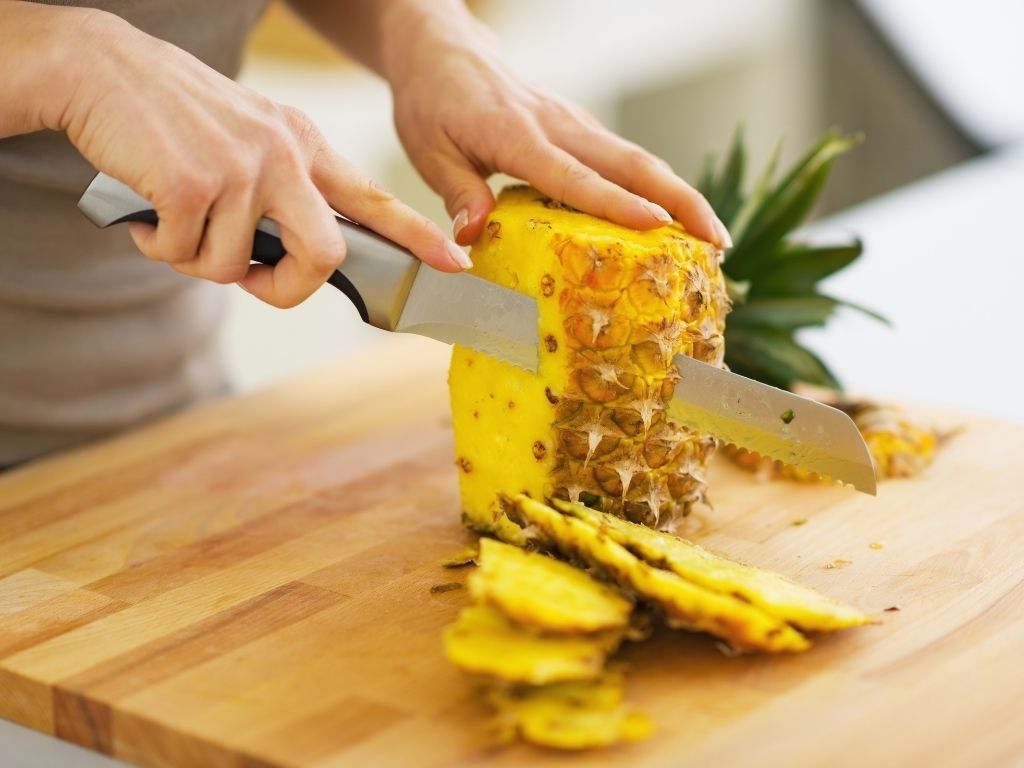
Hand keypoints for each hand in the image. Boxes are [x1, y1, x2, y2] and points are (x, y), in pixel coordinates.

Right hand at [50, 9, 469, 307]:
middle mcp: (284, 155)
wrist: (98, 67)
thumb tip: (284, 263)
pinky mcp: (191, 184)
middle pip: (325, 255)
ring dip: (195, 259)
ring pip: (235, 266)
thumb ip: (282, 191)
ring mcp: (241, 168)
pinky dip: (156, 245)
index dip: (416, 236)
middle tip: (248, 279)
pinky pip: (183, 255)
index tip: (453, 263)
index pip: (373, 198)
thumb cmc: (173, 116)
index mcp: (303, 144)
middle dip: (287, 288)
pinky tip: (144, 209)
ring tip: (171, 218)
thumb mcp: (249, 137)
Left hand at [385, 12, 731, 247]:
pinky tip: (674, 217)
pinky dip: (656, 187)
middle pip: (632, 163)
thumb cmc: (433, 103)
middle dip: (680, 201)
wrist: (444, 51)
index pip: (574, 175)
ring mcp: (574, 124)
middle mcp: (557, 125)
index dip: (616, 202)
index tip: (657, 226)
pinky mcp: (579, 128)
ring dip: (680, 195)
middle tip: (716, 241)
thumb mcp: (429, 151)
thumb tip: (473, 239)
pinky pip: (624, 159)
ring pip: (638, 159)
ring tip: (713, 236)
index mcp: (517, 135)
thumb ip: (457, 193)